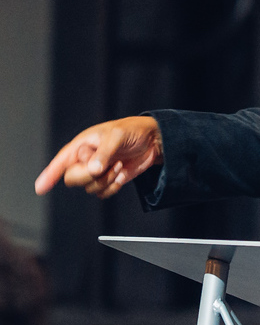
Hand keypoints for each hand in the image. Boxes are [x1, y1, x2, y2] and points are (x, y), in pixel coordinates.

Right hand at [35, 116, 162, 198]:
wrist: (153, 140)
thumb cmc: (132, 131)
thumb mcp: (117, 137)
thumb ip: (103, 153)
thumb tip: (92, 170)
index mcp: (82, 145)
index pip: (61, 161)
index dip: (49, 174)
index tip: (40, 188)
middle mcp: (86, 159)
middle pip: (73, 179)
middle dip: (90, 176)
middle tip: (107, 165)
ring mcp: (97, 171)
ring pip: (89, 188)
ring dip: (106, 180)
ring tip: (119, 165)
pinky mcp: (108, 180)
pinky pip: (102, 193)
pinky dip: (112, 187)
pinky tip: (122, 174)